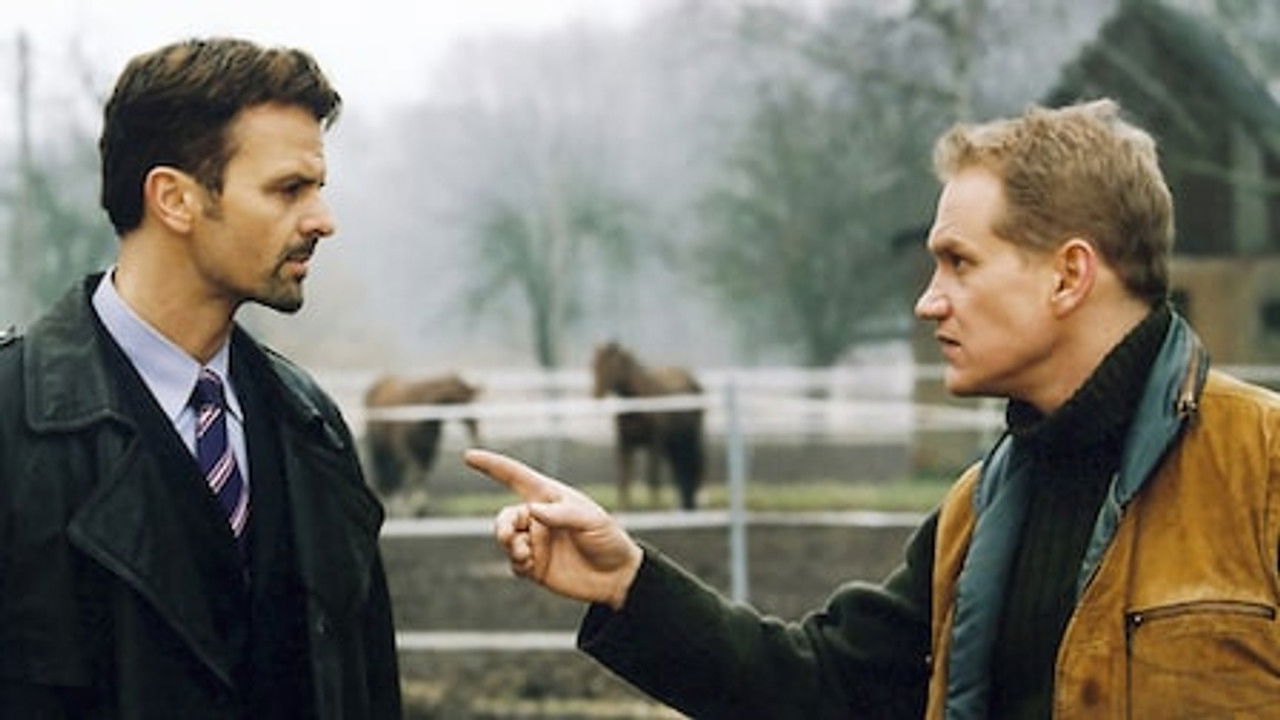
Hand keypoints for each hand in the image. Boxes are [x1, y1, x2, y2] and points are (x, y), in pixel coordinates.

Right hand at [464, 448, 642, 609]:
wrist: (617, 577)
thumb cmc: (608, 539)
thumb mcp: (591, 521)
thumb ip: (561, 514)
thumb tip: (531, 511)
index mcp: (550, 498)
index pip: (516, 478)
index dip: (492, 466)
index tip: (469, 456)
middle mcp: (539, 518)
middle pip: (506, 515)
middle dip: (502, 524)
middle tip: (509, 535)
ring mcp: (535, 542)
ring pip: (506, 539)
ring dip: (509, 544)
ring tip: (525, 553)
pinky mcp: (535, 566)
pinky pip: (513, 562)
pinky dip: (516, 562)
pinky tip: (530, 565)